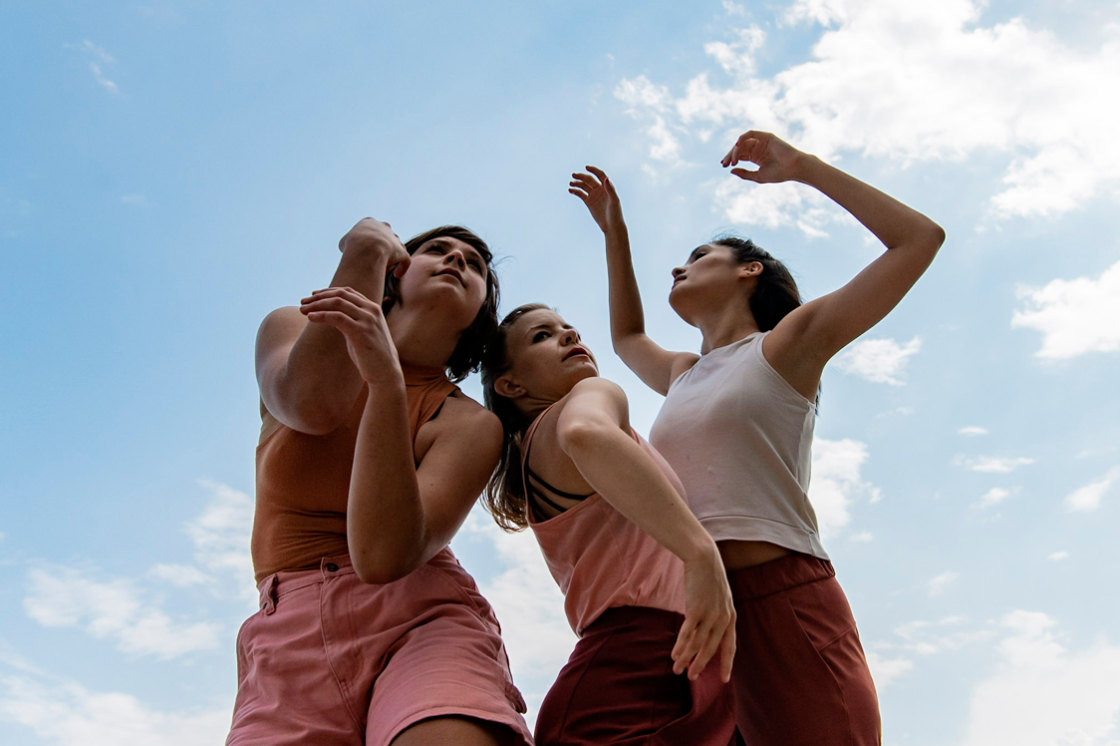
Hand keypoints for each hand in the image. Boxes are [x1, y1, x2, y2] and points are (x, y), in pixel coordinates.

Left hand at [300, 287, 399, 380]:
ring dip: (317, 304)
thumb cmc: (372, 356)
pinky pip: (337, 317)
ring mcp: (367, 320)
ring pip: (337, 303)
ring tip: (302, 310)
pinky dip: (322, 315)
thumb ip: (351, 321)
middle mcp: (371, 310)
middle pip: (340, 294)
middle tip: (303, 301)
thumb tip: (331, 316)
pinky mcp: (361, 331)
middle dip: (319, 296)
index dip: (328, 291)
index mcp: (372, 308)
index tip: (313, 295)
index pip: (347, 291)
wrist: (386, 373)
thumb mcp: (361, 333)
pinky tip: (310, 318)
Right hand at [338, 218, 411, 278]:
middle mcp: (384, 227)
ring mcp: (394, 238)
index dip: (366, 241)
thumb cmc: (352, 246)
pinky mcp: (402, 251)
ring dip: (389, 260)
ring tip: (382, 270)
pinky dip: (402, 267)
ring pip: (394, 249)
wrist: (366, 249)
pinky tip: (397, 274)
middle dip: (379, 249)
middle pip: (383, 238)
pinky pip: (405, 260)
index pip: (369, 230)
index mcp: (369, 222)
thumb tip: (351, 252)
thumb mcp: (344, 243)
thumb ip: (348, 244)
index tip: (362, 251)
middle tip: (372, 261)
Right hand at [569, 166, 624, 233]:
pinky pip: (581, 194)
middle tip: (573, 175)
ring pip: (584, 186)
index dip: (594, 170)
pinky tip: (570, 190)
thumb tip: (606, 178)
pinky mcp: (589, 202)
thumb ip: (610, 189)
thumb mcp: (614, 201)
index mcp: (607, 187)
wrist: (612, 226)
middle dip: (581, 176)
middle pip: (589, 179)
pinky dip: (575, 191)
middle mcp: (600, 189)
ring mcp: (594, 195)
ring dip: (577, 183)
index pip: (600, 175)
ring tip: (571, 183)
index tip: (586, 167)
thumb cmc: (616, 214)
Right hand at [671, 543, 736, 682]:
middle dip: (701, 664)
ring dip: (687, 658)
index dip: (726, 663)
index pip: (730, 646)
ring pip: (698, 644)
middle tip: (691, 677)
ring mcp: (710, 614)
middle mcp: (723, 618)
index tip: (724, 679)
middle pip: (711, 648)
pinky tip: (674, 655)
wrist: (704, 557)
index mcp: (730, 616)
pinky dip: (681, 646)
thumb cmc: (708, 576)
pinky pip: (688, 633)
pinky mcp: (696, 609)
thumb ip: (716, 613)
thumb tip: (706, 627)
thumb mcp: (719, 597)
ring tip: (677, 669)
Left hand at [721, 130, 805, 183]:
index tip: (724, 166)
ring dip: (735, 150)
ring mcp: (761, 141)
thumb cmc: (779, 173)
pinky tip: (737, 146)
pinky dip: (742, 138)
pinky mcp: (766, 136)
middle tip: (724, 163)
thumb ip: (745, 173)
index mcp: (756, 157)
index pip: (740, 155)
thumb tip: (731, 171)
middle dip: (730, 155)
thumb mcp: (758, 176)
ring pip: (743, 142)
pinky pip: (750, 134)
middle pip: (739, 149)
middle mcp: (758, 148)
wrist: (793, 168)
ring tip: (732, 159)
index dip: (731, 159)